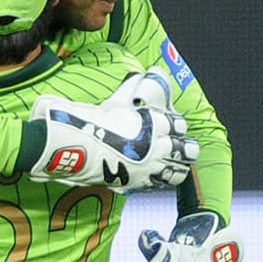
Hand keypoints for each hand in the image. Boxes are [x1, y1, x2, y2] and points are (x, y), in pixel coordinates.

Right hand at [28, 68, 198, 191]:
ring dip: (178, 169)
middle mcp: (155, 147)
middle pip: (185, 150)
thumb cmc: (95, 122)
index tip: (176, 128)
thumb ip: (131, 89)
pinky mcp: (134, 184)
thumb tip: (139, 75)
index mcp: (154, 124)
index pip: (179, 125)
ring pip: (176, 173)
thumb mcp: (116, 101)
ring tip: (178, 168)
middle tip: (187, 150)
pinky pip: (154, 186)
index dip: (178, 127)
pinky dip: (157, 182)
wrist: (75, 148)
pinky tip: (155, 178)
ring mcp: (146, 168)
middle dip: (187, 150)